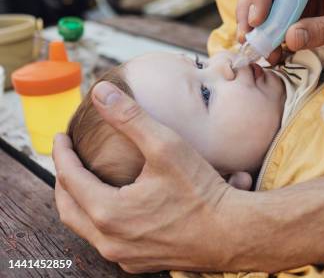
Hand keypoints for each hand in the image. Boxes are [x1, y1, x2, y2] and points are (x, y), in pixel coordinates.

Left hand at [53, 82, 243, 272]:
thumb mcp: (165, 146)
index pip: (68, 178)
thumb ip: (130, 118)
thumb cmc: (201, 191)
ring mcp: (123, 255)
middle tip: (68, 160)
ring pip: (85, 228)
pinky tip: (114, 208)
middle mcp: (109, 239)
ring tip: (85, 182)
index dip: (62, 154)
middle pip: (68, 208)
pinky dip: (101, 221)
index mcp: (107, 212)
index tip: (61, 138)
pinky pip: (107, 241)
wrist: (231, 233)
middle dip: (63, 181)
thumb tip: (100, 92)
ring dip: (80, 203)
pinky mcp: (139, 263)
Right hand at [236, 0, 323, 63]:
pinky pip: (278, 16)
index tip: (257, 23)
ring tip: (258, 50)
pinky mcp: (303, 6)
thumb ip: (322, 30)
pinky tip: (272, 51)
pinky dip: (271, 33)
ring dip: (258, 25)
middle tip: (246, 40)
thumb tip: (288, 39)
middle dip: (251, 11)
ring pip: (267, 1)